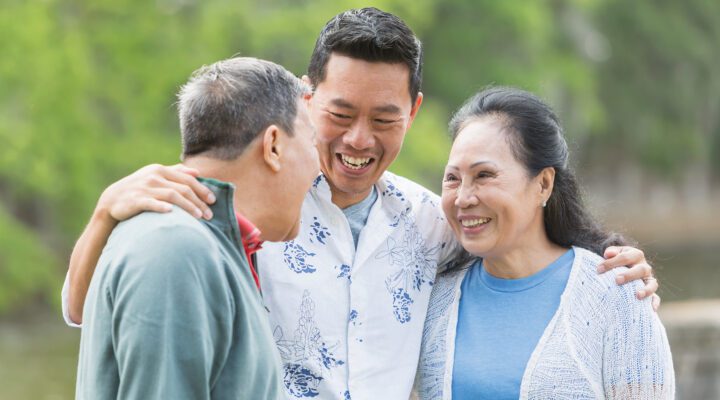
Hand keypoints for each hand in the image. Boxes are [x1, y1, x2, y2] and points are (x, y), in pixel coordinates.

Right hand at [96, 164, 215, 223]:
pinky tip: (171, 212)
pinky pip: (150, 203)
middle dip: (199, 202)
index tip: (213, 201)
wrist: (112, 200)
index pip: (188, 179)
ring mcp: (144, 188)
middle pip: (183, 189)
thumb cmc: (140, 188)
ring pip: (172, 196)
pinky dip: (161, 206)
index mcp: (161, 170)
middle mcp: (154, 177)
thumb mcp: (156, 176)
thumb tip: (197, 172)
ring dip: (188, 206)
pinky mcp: (135, 200)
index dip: (202, 190)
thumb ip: (176, 172)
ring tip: (199, 217)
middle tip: (210, 215)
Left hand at [597, 246, 660, 309]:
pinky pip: (656, 297)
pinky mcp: (651, 291)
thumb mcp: (615, 253)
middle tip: (617, 280)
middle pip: (640, 270)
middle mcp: (645, 267)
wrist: (626, 267)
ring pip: (652, 284)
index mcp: (636, 255)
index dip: (611, 263)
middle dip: (629, 275)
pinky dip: (654, 302)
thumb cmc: (618, 261)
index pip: (625, 257)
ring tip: (638, 295)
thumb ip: (611, 252)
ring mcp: (649, 280)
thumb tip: (608, 254)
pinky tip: (651, 308)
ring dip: (646, 290)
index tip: (598, 270)